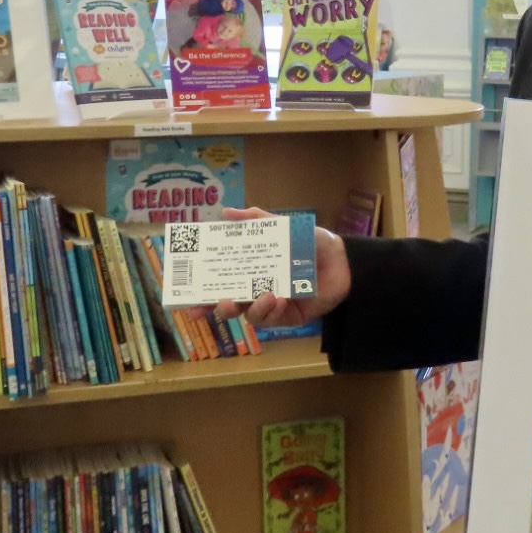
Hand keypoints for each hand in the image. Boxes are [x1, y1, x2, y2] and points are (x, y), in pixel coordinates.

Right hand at [211, 207, 350, 328]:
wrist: (343, 261)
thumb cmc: (311, 242)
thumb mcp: (284, 226)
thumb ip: (257, 220)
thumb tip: (226, 213)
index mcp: (251, 269)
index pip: (222, 281)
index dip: (203, 290)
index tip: (187, 296)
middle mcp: (256, 289)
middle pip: (230, 304)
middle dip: (221, 307)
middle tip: (220, 302)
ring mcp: (271, 305)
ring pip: (251, 315)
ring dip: (251, 308)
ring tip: (262, 296)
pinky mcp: (287, 317)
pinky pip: (273, 319)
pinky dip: (272, 311)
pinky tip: (278, 299)